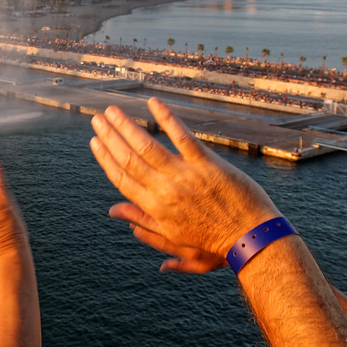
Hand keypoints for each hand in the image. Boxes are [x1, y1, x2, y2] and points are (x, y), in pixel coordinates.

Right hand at [90, 98, 280, 259]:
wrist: (251, 239)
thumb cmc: (214, 244)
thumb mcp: (174, 240)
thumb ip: (143, 224)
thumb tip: (113, 212)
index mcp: (155, 208)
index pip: (121, 179)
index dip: (105, 159)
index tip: (95, 142)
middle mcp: (164, 191)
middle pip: (128, 159)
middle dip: (110, 137)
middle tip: (97, 119)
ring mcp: (185, 176)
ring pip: (147, 147)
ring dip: (126, 126)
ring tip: (112, 111)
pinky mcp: (207, 164)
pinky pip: (182, 137)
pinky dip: (167, 118)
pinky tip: (153, 102)